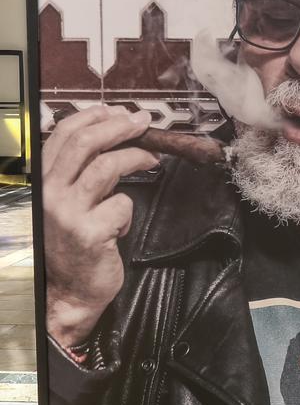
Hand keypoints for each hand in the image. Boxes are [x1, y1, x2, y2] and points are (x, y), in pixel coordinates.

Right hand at [42, 107, 158, 347]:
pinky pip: (122, 204)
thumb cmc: (72, 247)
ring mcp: (67, 212)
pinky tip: (120, 224)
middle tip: (143, 122)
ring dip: (136, 156)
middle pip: (86, 143)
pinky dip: (128, 211)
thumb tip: (111, 136)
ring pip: (107, 166)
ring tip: (152, 158)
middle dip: (119, 126)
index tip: (118, 111)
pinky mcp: (89, 232)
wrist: (68, 293)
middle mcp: (49, 194)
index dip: (93, 117)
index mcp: (42, 182)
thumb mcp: (67, 203)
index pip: (63, 134)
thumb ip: (80, 174)